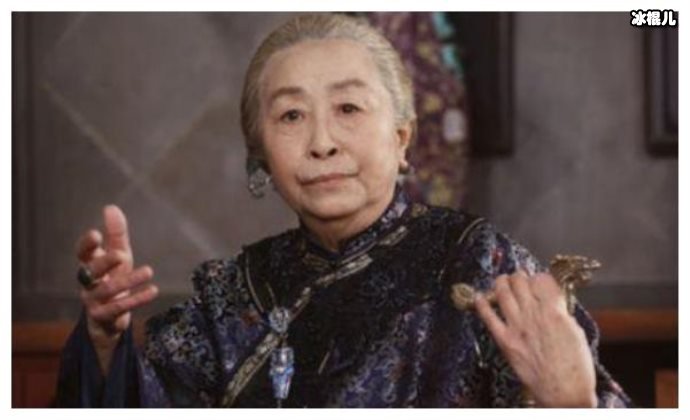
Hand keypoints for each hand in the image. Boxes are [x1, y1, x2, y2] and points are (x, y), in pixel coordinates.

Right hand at [76, 205, 157, 349]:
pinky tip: (153, 290)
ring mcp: (93, 300)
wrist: (109, 318)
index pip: (82, 253)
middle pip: (92, 271)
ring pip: (108, 290)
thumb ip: (116, 234)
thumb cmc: (113, 278)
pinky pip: (118, 308)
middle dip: (106, 262)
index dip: (86, 245)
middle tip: (122, 255)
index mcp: (90, 265)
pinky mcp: (103, 317)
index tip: (95, 234)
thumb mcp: (119, 255)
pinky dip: (136, 299)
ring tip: (149, 271)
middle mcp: (88, 282)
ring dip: (129, 280)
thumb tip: (110, 207)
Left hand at [475, 270, 596, 407]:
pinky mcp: (505, 341)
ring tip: (502, 280)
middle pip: (520, 282)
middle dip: (520, 277)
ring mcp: (516, 327)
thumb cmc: (576, 367)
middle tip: (520, 278)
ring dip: (501, 283)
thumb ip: (561, 313)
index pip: (542, 279)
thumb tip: (552, 302)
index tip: (540, 281)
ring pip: (502, 293)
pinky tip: (479, 297)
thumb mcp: (576, 332)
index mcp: (554, 312)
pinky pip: (488, 318)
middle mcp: (533, 316)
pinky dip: (482, 305)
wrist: (564, 393)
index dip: (541, 277)